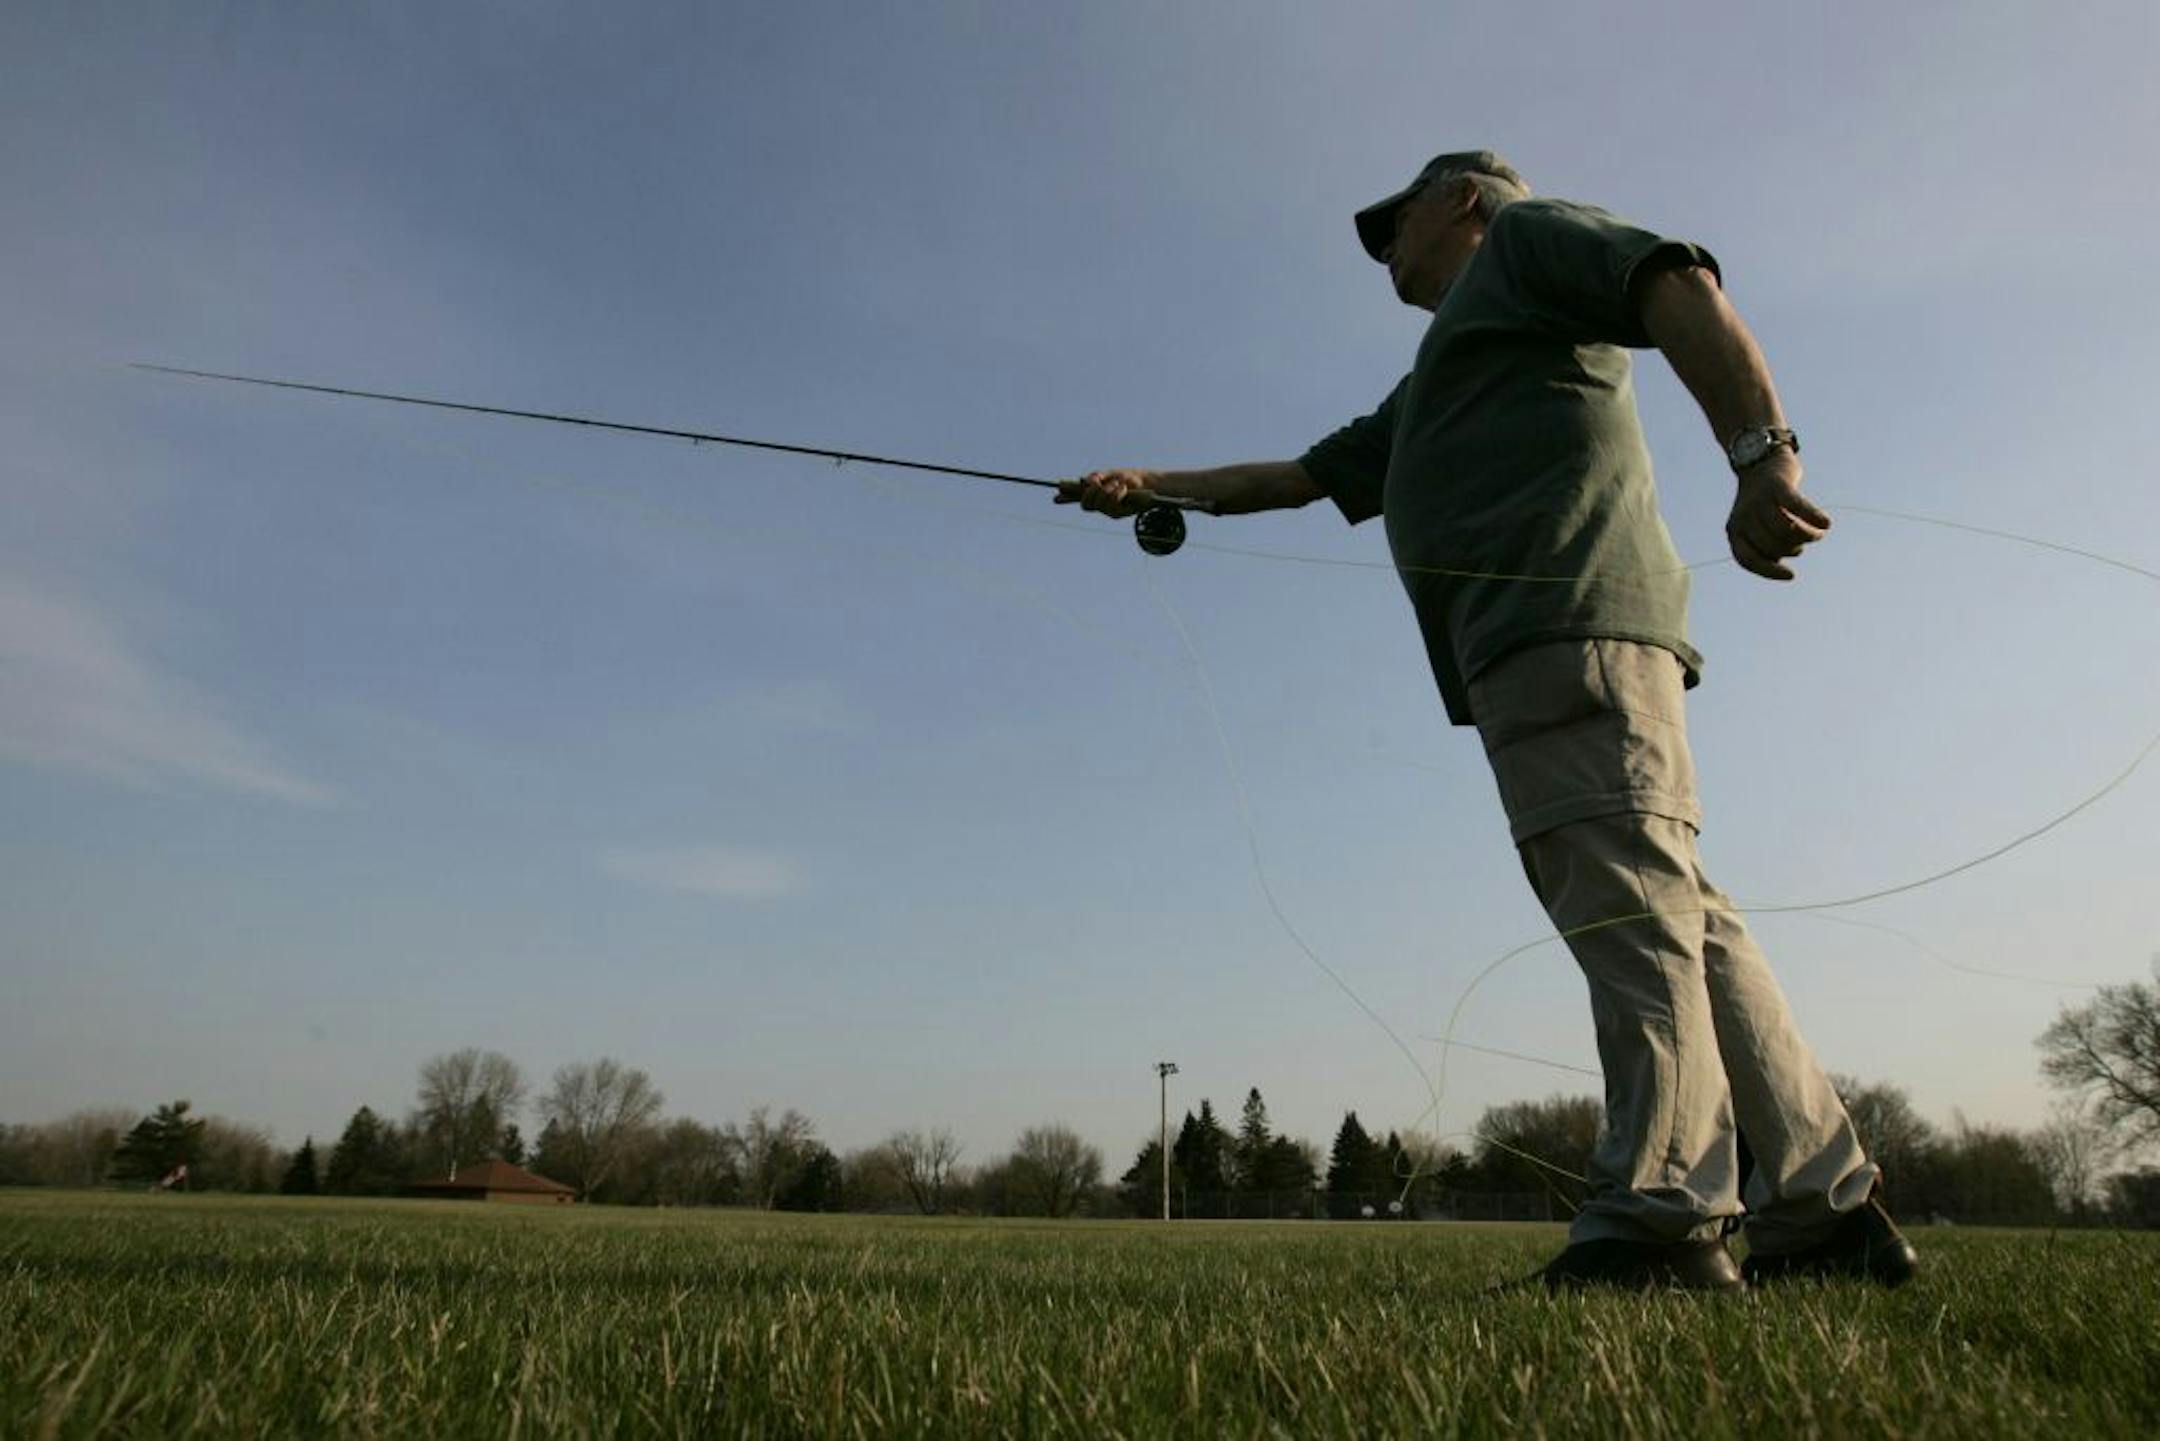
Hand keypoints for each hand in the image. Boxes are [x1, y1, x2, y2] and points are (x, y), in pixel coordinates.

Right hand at [1056, 468, 1160, 518]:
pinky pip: (1110, 505)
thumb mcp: (1110, 474)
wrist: (1147, 485)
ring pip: (1097, 504)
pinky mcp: (1118, 514)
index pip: (1077, 496)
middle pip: (1085, 504)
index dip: (1066, 497)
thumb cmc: (1128, 479)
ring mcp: (1108, 511)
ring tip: (1117, 483)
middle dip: (1089, 493)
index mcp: (1095, 493)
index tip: (1056, 496)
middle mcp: (1099, 504)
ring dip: (1106, 491)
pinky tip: (1122, 488)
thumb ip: (1096, 477)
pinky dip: (1115, 493)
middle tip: (1098, 484)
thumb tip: (1084, 481)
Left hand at [1726, 453, 1828, 580]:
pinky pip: (1798, 508)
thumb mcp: (1754, 525)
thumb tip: (1780, 564)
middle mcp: (1743, 516)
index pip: (1748, 559)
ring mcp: (1759, 500)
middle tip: (1805, 541)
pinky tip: (1826, 524)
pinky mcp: (1778, 486)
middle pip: (1772, 546)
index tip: (1791, 575)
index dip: (1769, 571)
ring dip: (1807, 536)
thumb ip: (1764, 544)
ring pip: (1786, 530)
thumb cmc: (1762, 502)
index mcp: (1734, 530)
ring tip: (1816, 533)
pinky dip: (1814, 518)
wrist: (1760, 462)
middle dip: (1794, 549)